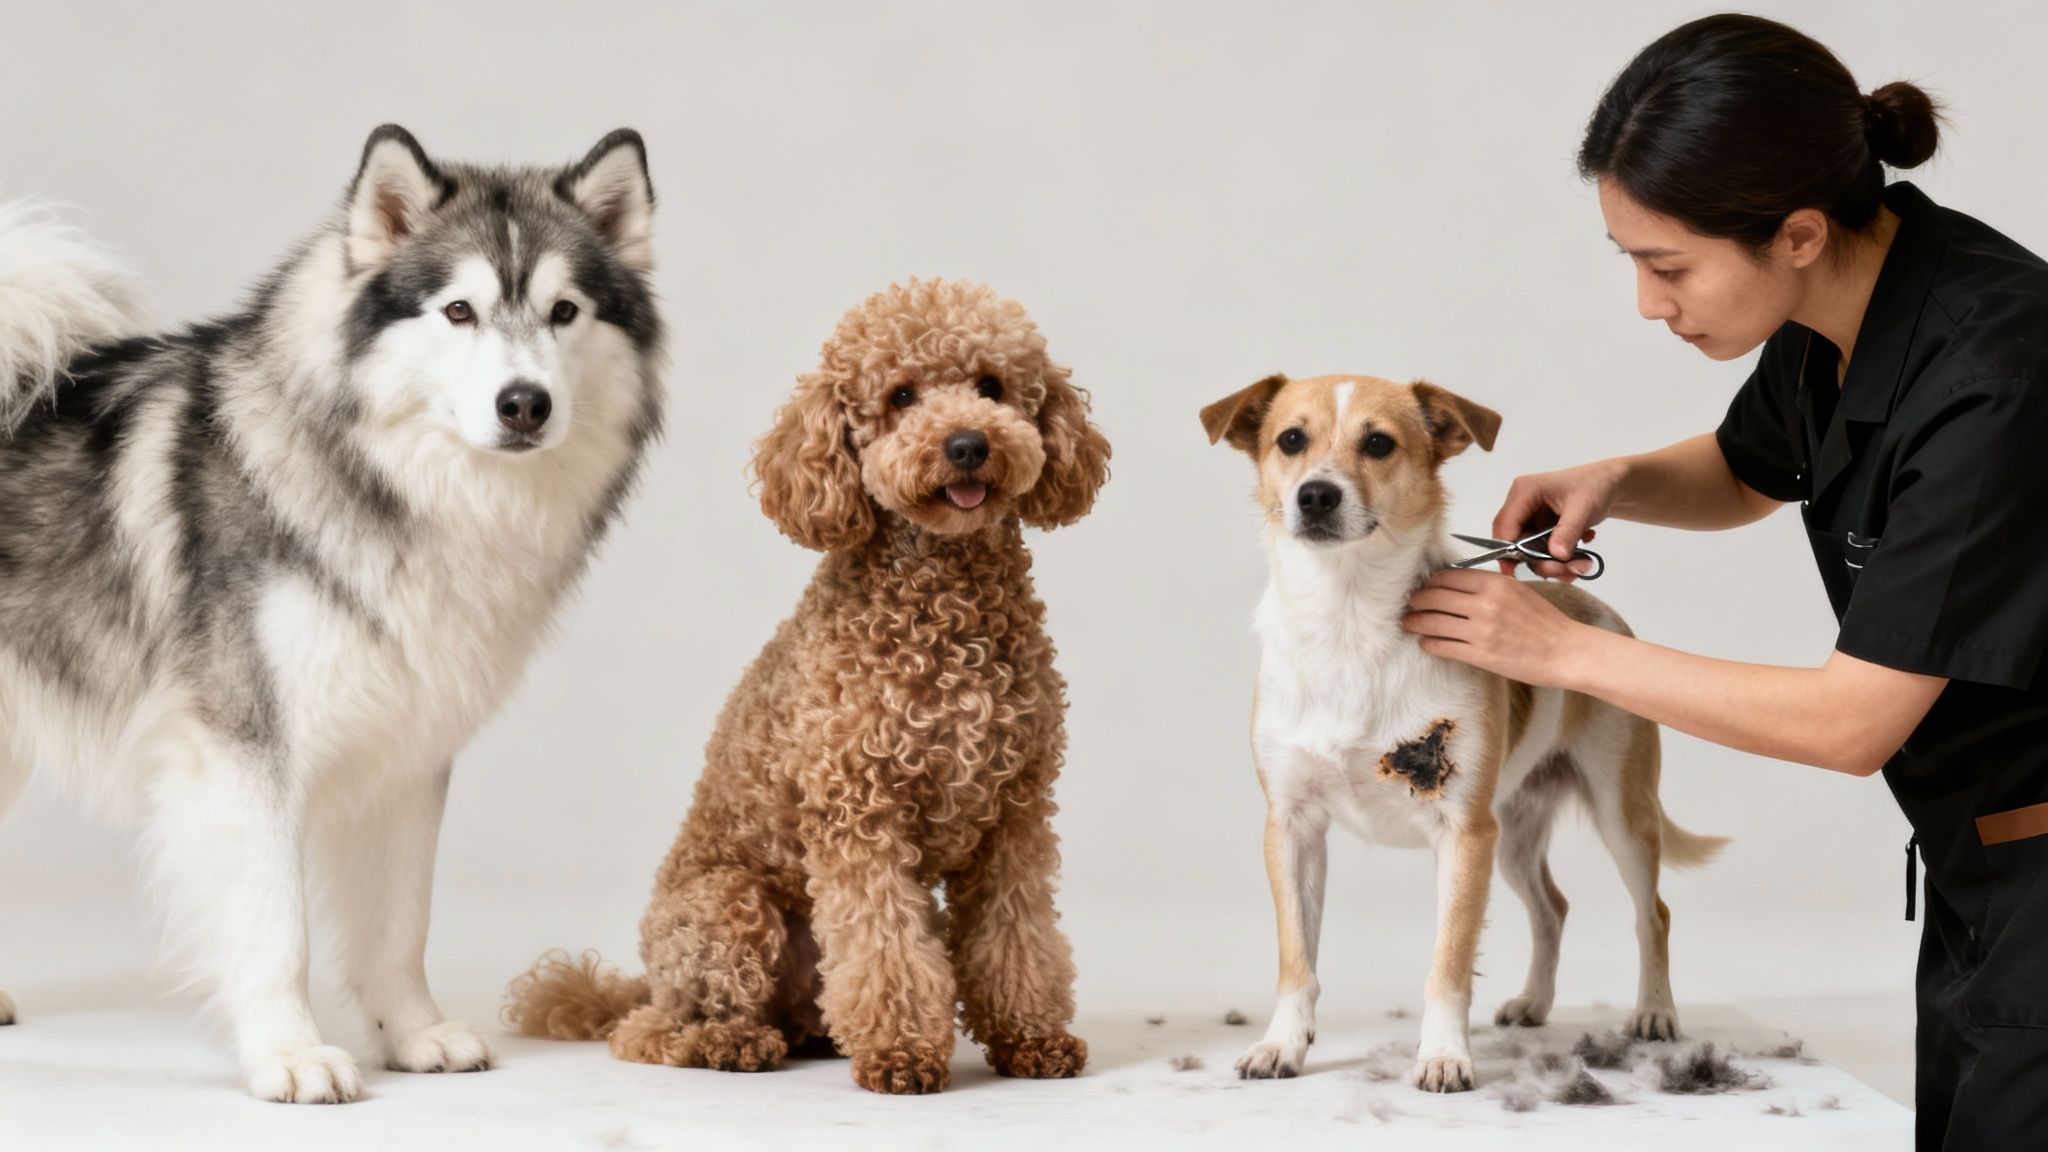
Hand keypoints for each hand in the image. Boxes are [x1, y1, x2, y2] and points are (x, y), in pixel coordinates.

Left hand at [1403, 569, 1587, 686]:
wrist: (1566, 651)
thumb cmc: (1546, 622)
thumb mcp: (1518, 591)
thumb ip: (1488, 586)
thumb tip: (1457, 585)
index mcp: (1495, 583)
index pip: (1447, 576)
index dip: (1430, 582)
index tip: (1423, 586)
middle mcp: (1485, 604)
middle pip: (1434, 596)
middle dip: (1417, 600)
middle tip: (1410, 604)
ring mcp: (1480, 630)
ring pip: (1433, 622)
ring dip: (1415, 622)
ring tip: (1408, 623)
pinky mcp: (1480, 655)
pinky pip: (1443, 646)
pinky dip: (1429, 643)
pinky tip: (1426, 642)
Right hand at [1492, 459, 1625, 581]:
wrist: (1610, 485)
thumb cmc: (1596, 486)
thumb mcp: (1583, 507)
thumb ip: (1568, 532)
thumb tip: (1556, 555)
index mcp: (1524, 492)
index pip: (1505, 525)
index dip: (1507, 550)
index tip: (1515, 573)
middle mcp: (1522, 505)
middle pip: (1517, 542)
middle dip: (1541, 561)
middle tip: (1569, 570)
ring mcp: (1530, 518)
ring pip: (1530, 551)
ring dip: (1554, 563)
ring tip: (1582, 564)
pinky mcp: (1540, 529)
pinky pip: (1541, 551)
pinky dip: (1559, 559)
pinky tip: (1580, 553)